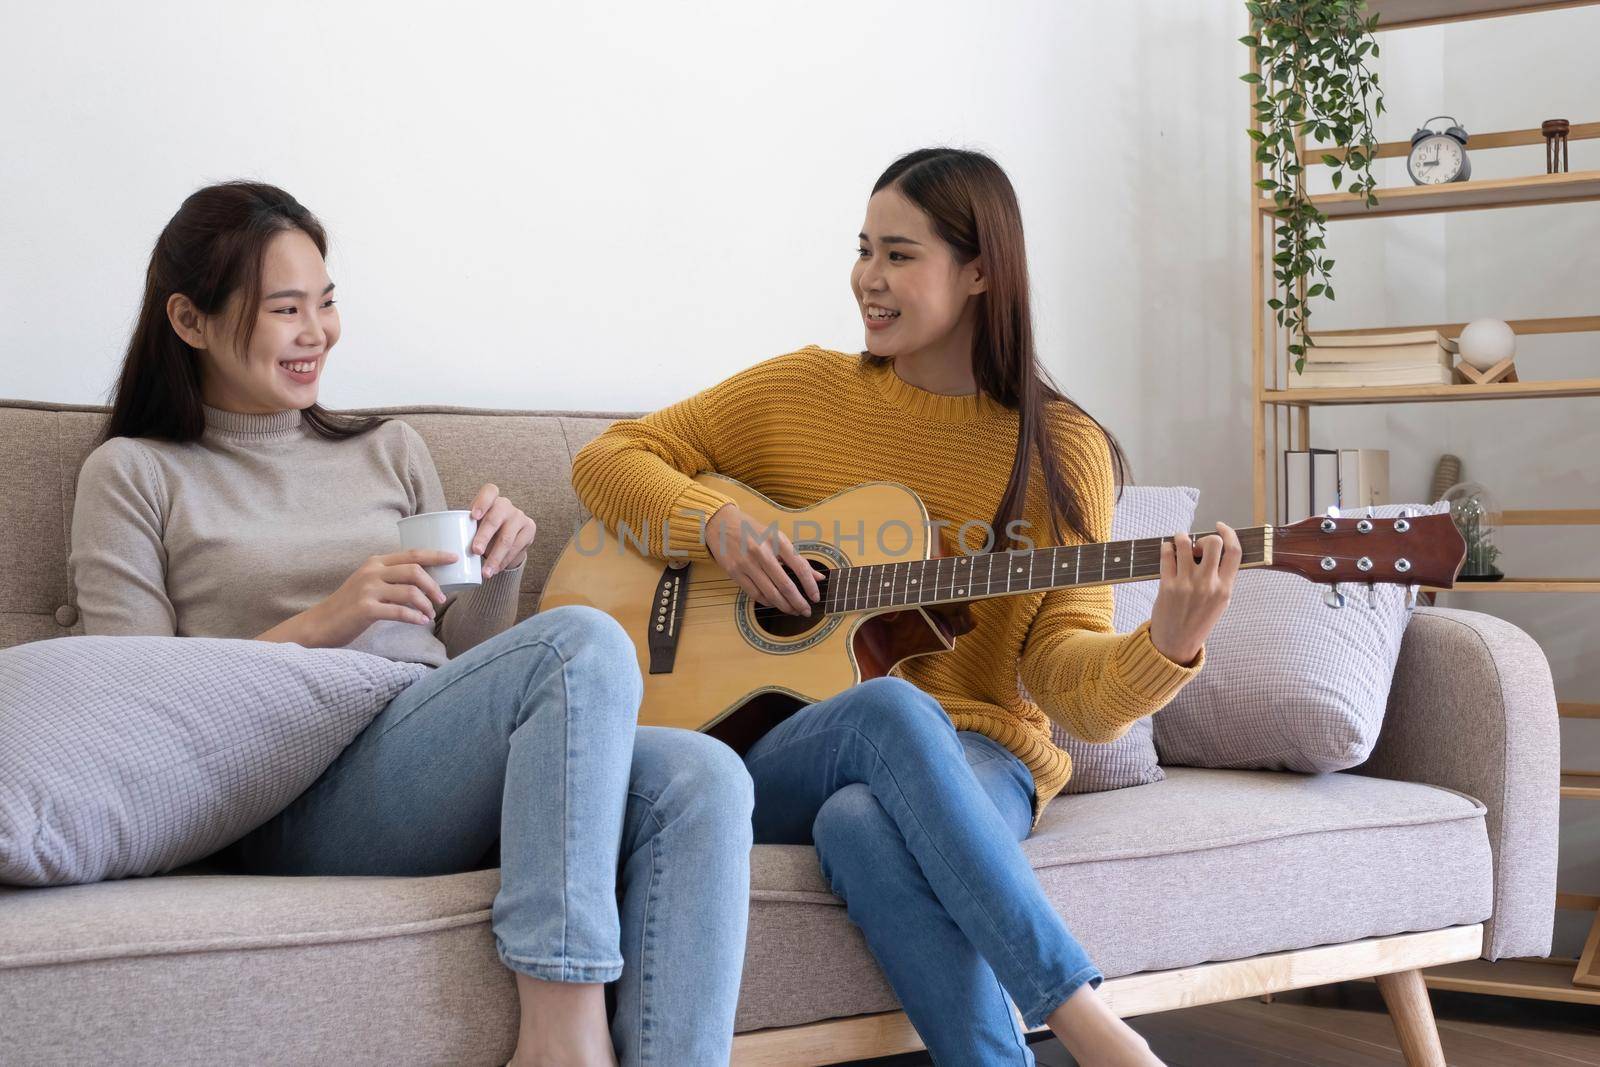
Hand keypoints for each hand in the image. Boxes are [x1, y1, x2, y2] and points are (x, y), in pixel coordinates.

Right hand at [301, 549, 459, 645]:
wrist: (321, 623)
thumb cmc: (350, 605)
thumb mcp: (369, 583)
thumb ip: (392, 579)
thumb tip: (425, 582)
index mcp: (376, 562)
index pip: (412, 554)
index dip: (436, 555)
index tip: (454, 558)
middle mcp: (372, 572)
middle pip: (414, 571)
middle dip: (434, 585)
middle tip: (442, 599)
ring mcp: (368, 590)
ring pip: (410, 591)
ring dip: (426, 604)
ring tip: (430, 615)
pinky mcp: (366, 609)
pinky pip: (399, 611)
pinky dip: (414, 617)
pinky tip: (421, 622)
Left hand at [466, 483, 536, 578]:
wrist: (505, 539)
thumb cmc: (482, 530)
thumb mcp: (472, 525)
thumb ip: (463, 529)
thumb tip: (443, 548)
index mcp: (491, 499)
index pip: (489, 491)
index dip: (482, 502)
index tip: (473, 516)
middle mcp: (506, 505)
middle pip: (495, 519)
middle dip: (484, 537)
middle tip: (475, 551)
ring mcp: (519, 516)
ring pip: (507, 538)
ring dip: (495, 557)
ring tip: (486, 572)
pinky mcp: (529, 529)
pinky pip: (517, 547)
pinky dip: (505, 561)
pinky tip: (496, 569)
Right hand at [705, 503, 820, 615]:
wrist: (721, 523)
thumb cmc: (753, 530)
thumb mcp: (777, 538)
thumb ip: (798, 559)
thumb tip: (819, 577)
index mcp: (777, 540)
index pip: (800, 567)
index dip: (810, 585)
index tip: (816, 597)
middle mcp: (762, 552)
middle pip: (785, 585)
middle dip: (798, 602)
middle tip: (806, 611)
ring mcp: (746, 563)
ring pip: (770, 593)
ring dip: (784, 606)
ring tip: (793, 611)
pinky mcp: (734, 572)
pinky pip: (754, 593)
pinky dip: (767, 602)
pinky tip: (774, 604)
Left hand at [1148, 522, 1240, 666]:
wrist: (1176, 643)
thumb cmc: (1199, 620)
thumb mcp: (1220, 602)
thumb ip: (1222, 578)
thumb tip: (1216, 548)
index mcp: (1226, 588)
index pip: (1235, 552)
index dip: (1229, 533)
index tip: (1220, 526)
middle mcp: (1208, 584)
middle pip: (1213, 542)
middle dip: (1205, 537)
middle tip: (1197, 546)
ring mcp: (1187, 584)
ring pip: (1185, 543)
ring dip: (1181, 537)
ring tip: (1179, 542)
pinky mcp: (1167, 586)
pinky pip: (1167, 555)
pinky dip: (1166, 547)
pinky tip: (1167, 550)